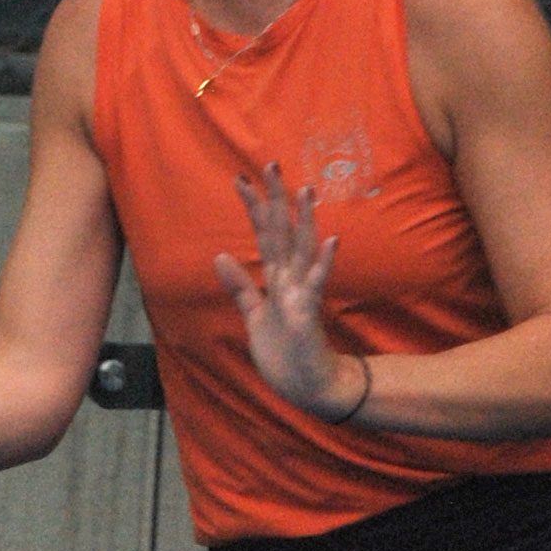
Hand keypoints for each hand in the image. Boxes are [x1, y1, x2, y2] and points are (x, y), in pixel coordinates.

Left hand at [213, 166, 362, 417]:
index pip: (263, 235)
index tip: (240, 179)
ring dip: (305, 221)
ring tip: (306, 191)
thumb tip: (219, 256)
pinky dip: (323, 263)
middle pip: (282, 232)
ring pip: (302, 251)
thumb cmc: (284, 353)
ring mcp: (302, 295)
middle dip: (277, 200)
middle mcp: (291, 280)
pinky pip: (317, 285)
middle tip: (271, 164)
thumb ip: (240, 286)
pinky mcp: (309, 314)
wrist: (307, 386)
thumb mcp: (254, 315)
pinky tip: (331, 240)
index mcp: (276, 279)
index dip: (253, 207)